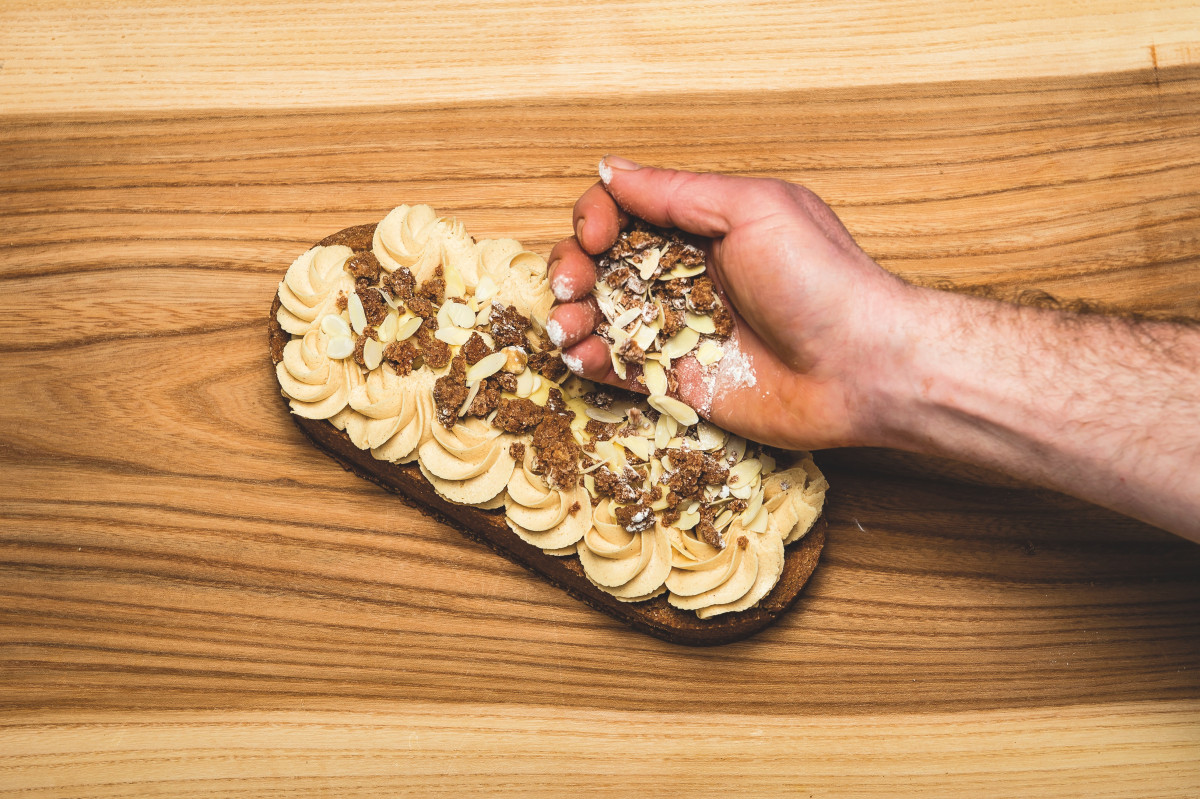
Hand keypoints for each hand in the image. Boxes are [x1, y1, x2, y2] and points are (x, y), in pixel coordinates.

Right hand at [546, 157, 908, 449]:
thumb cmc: (821, 280)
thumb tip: (611, 170)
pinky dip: (590, 360)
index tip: (596, 236)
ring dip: (570, 316)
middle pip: (602, 264)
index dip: (596, 219)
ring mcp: (681, 330)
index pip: (625, 213)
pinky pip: (621, 368)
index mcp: (702, 228)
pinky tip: (581, 355)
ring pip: (603, 316)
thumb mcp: (752, 209)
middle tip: (571, 287)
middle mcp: (685, 276)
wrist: (863, 366)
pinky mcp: (681, 380)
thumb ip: (677, 193)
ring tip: (567, 327)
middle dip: (572, 269)